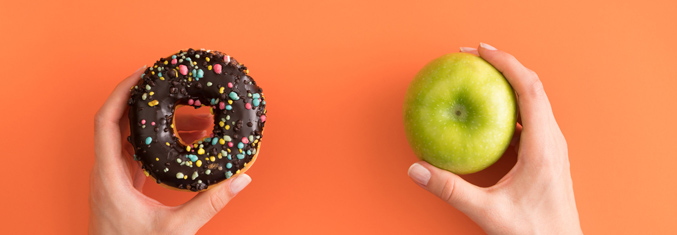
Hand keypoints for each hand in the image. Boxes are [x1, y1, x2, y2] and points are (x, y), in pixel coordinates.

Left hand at [89, 66, 251, 234]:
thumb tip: (240, 181)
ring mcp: (111, 178)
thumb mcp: (176, 229)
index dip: (122, 92)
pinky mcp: (120, 185)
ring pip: (128, 137)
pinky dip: (156, 140)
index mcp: (108, 176)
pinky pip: (135, 152)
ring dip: (154, 121)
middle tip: (169, 83)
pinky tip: (181, 138)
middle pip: (117, 121)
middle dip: (144, 99)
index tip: (142, 73)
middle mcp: (105, 172)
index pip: (106, 121)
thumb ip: (209, 204)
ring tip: (188, 111)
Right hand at [407, 43, 581, 233]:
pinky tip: (486, 112)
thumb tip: (417, 169)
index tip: (480, 51)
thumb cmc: (533, 231)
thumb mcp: (487, 212)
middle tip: (473, 55)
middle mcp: (552, 140)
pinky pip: (528, 118)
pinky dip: (507, 105)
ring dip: (507, 83)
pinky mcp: (546, 153)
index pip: (529, 89)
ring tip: (479, 76)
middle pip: (532, 86)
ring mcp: (552, 146)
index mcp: (543, 146)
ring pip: (533, 100)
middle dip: (503, 65)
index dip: (506, 63)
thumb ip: (450, 190)